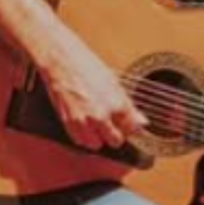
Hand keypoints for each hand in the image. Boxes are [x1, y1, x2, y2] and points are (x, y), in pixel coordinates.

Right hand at [38, 28, 146, 150]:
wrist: (61, 59)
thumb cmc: (86, 65)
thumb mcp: (114, 82)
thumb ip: (129, 106)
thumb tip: (142, 122)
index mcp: (116, 104)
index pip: (132, 130)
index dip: (129, 126)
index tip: (126, 122)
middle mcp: (101, 115)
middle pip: (116, 140)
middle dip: (116, 134)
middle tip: (112, 123)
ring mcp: (83, 120)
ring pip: (97, 145)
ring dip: (99, 138)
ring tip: (97, 125)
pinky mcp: (68, 122)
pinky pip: (79, 141)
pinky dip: (83, 136)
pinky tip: (85, 124)